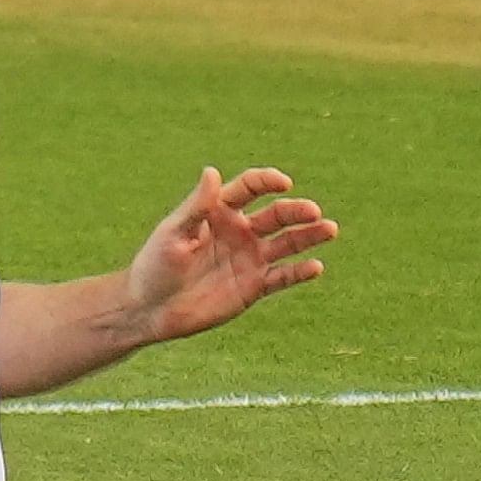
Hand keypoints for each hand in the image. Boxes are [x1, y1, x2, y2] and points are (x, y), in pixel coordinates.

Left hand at [122, 166, 337, 345]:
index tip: (283, 183)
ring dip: (309, 236)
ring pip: (288, 243)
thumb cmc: (155, 265)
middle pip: (276, 215)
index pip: (249, 188)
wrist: (150, 309)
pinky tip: (315, 267)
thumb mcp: (173, 234)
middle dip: (296, 211)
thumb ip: (197, 207)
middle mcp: (239, 231)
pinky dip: (300, 272)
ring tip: (330, 229)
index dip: (267, 181)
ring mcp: (249, 258)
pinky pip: (284, 277)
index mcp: (218, 212)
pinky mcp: (255, 286)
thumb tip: (212, 171)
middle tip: (313, 212)